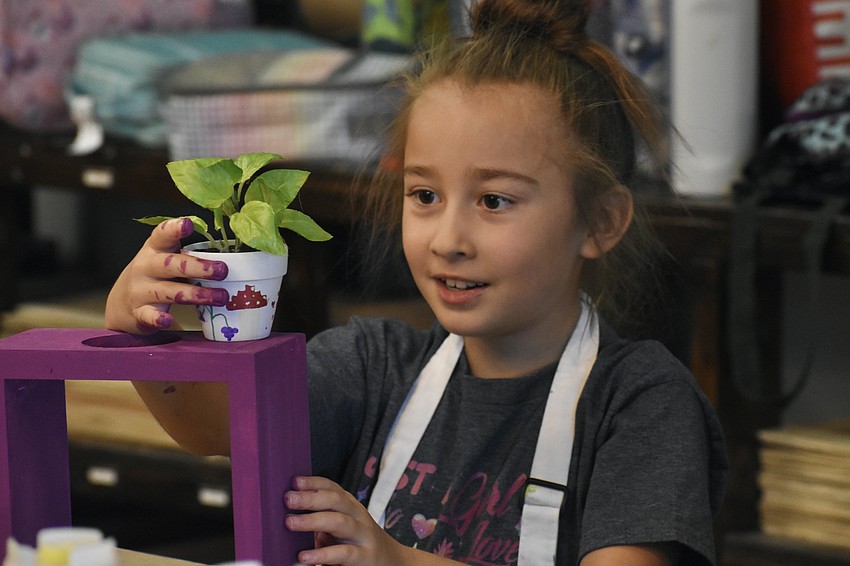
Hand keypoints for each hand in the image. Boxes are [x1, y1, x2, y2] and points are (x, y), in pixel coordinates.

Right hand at [105, 218, 228, 333]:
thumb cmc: (155, 276)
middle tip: (222, 270)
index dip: (174, 229)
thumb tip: (231, 256)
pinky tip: (169, 321)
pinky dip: (159, 319)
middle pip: (171, 265)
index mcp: (154, 250)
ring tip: (220, 297)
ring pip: (169, 291)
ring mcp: (140, 290)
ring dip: (196, 295)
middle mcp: (146, 267)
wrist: (122, 303)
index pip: (162, 235)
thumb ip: (189, 255)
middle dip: (198, 267)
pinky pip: (149, 316)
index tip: (188, 224)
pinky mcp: (139, 313)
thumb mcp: (165, 259)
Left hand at [284, 476, 410, 565]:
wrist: (393, 562)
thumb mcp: (342, 527)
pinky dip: (323, 554)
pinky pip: (343, 554)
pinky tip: (305, 556)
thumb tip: (288, 514)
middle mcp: (357, 516)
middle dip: (311, 497)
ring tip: (290, 523)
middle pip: (336, 500)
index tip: (295, 481)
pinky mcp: (364, 557)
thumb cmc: (358, 544)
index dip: (314, 482)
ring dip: (313, 520)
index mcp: (350, 506)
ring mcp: (362, 536)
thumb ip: (322, 520)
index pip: (333, 488)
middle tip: (288, 498)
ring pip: (339, 522)